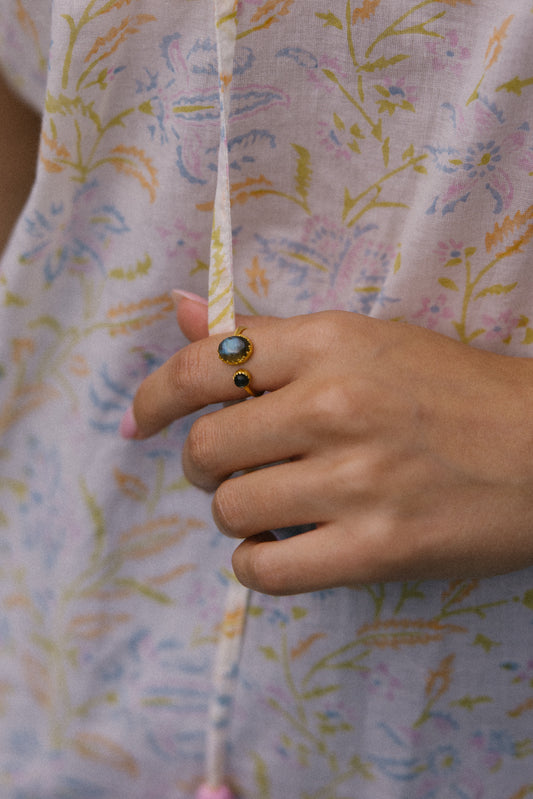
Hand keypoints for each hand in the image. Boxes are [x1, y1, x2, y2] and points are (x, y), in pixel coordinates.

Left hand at [124, 295, 532, 594]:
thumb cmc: (454, 391)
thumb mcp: (364, 342)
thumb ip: (267, 334)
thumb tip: (180, 312)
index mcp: (329, 344)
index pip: (203, 367)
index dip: (155, 396)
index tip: (142, 419)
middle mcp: (334, 406)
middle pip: (207, 450)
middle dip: (209, 463)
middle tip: (240, 465)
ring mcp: (355, 482)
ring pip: (231, 510)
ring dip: (237, 511)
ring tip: (275, 502)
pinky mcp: (376, 551)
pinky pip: (265, 569)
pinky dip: (257, 561)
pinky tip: (280, 545)